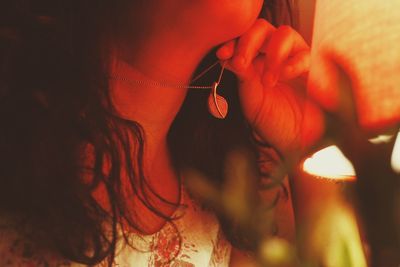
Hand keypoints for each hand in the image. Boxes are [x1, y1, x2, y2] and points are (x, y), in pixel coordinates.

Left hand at [217, 19, 317, 155]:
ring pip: (284, 34)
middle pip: (261, 28)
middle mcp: (273, 53)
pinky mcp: (312, 69)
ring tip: (269, 81)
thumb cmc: (269, 117)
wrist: (289, 139)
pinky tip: (285, 76)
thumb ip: (243, 74)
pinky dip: (293, 63)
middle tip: (242, 62)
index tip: (223, 55)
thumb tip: (227, 56)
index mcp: (255, 58)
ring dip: (273, 53)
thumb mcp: (251, 96)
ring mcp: (293, 58)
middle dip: (248, 42)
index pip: (243, 37)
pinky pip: (305, 55)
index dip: (232, 41)